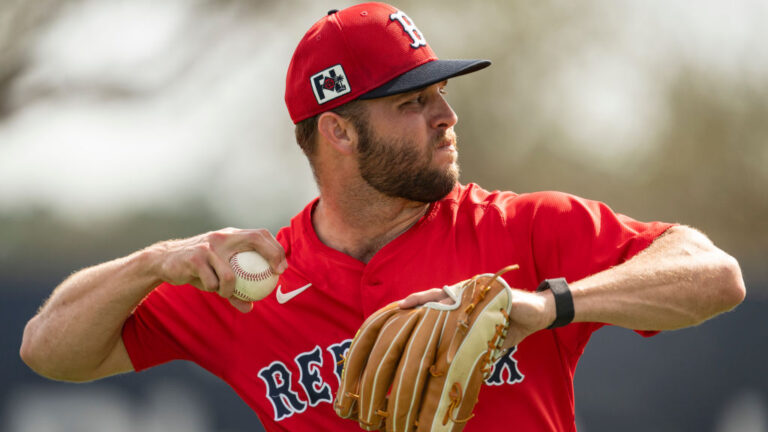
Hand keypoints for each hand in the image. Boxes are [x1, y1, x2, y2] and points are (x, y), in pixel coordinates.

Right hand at [148, 228, 286, 312]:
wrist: (164, 262)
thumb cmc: (198, 269)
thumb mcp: (217, 277)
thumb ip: (234, 290)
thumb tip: (250, 308)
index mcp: (231, 236)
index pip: (260, 234)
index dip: (275, 248)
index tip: (282, 268)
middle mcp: (223, 236)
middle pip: (254, 238)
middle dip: (271, 254)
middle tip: (275, 274)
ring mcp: (209, 246)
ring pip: (230, 274)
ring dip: (229, 290)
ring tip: (223, 292)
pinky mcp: (195, 257)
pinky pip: (212, 282)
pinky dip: (213, 289)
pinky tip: (209, 287)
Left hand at [399, 285, 554, 348]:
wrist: (539, 314)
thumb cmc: (511, 324)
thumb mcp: (487, 337)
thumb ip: (473, 345)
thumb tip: (462, 368)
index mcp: (466, 304)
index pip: (440, 303)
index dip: (422, 305)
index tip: (401, 310)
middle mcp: (470, 294)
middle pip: (440, 295)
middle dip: (420, 299)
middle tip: (401, 305)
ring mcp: (480, 291)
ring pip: (451, 292)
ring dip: (433, 298)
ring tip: (416, 304)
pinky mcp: (493, 291)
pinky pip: (473, 297)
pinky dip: (460, 302)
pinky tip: (447, 306)